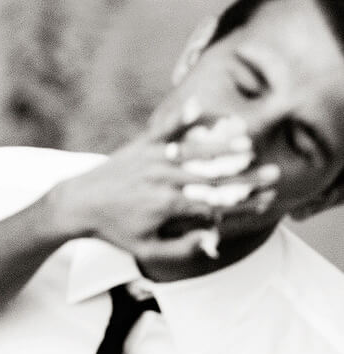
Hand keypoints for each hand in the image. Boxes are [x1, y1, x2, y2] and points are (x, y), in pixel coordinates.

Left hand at [48, 105, 278, 265]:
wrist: (80, 205)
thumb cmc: (116, 231)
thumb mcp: (147, 249)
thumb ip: (181, 247)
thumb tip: (214, 243)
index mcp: (167, 206)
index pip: (212, 203)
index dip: (241, 202)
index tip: (266, 199)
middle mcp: (162, 179)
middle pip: (211, 175)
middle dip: (244, 174)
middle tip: (272, 171)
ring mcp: (152, 159)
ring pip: (195, 151)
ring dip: (224, 145)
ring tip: (249, 141)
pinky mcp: (141, 145)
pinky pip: (165, 128)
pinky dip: (182, 116)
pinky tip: (201, 104)